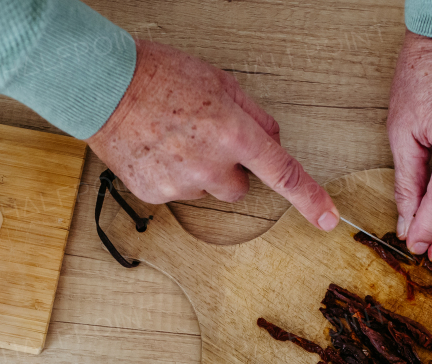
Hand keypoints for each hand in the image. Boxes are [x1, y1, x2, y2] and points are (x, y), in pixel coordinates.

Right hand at [88, 40, 338, 230]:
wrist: (103, 86)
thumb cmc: (160, 75)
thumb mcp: (219, 82)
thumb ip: (253, 115)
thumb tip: (272, 141)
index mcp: (233, 133)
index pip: (283, 173)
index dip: (310, 198)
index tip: (329, 219)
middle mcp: (210, 165)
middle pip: (239, 188)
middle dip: (228, 168)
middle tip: (202, 138)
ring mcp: (181, 184)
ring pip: (205, 190)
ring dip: (197, 171)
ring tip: (172, 138)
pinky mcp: (155, 194)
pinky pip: (176, 192)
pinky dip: (169, 174)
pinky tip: (154, 148)